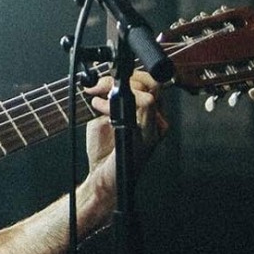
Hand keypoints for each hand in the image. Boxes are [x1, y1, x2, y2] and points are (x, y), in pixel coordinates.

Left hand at [81, 70, 167, 185]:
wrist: (103, 178)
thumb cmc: (104, 151)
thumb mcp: (104, 117)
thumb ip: (109, 99)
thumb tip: (103, 81)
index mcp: (149, 114)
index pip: (149, 83)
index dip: (127, 75)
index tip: (103, 79)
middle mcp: (156, 122)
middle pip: (152, 85)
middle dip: (123, 79)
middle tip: (99, 86)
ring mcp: (153, 131)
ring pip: (148, 96)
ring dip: (117, 92)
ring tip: (97, 100)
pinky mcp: (145, 140)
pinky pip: (139, 112)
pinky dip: (114, 106)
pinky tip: (100, 108)